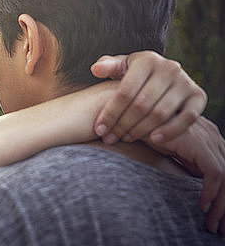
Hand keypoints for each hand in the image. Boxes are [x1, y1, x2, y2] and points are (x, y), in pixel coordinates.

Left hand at [91, 51, 206, 143]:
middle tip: (110, 138)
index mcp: (147, 60)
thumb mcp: (122, 66)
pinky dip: (170, 130)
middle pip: (142, 104)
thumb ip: (108, 66)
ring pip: (161, 113)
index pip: (125, 91)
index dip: (110, 112)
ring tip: (126, 139)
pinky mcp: (199, 96)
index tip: (99, 128)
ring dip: (141, 130)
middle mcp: (169, 68)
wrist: (164, 74)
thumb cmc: (136, 73)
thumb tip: (96, 69)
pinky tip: (154, 139)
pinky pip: (187, 118)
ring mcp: (186, 82)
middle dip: (123, 124)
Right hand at [148, 117, 224, 233]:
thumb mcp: (169, 147)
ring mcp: (208, 137)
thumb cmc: (141, 129)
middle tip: (220, 226)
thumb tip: (194, 178)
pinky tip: (202, 205)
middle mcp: (212, 134)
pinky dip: (211, 192)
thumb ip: (185, 157)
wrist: (126, 115)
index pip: (224, 166)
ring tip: (212, 223)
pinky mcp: (198, 144)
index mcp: (207, 134)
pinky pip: (215, 173)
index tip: (216, 214)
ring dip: (222, 204)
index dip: (223, 193)